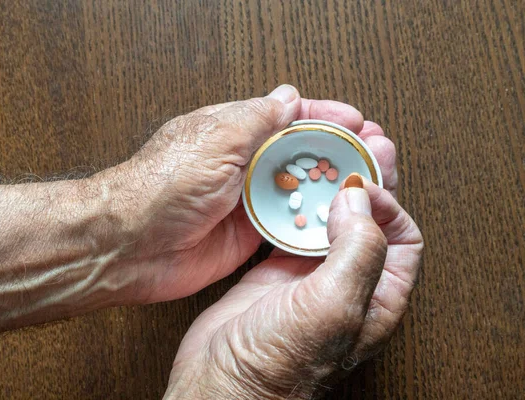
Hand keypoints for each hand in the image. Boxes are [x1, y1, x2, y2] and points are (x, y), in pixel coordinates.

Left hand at [96, 84, 397, 302]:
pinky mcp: (246, 235)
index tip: (357, 120)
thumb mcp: (215, 139)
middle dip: (336, 151)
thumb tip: (288, 97)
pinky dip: (310, 221)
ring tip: (366, 183)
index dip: (323, 117)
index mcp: (231, 132)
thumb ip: (256, 119)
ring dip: (329, 186)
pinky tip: (337, 218)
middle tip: (373, 152)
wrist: (131, 245)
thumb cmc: (162, 186)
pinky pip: (286, 225)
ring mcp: (245, 201)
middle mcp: (241, 165)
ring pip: (297, 189)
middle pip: (299, 154)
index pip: (287, 117)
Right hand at [164, 179, 422, 398]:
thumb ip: (359, 248)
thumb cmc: (282, 362)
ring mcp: (310, 276)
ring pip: (328, 220)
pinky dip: (291, 205)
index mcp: (378, 295)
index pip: (403, 234)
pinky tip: (283, 189)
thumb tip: (360, 196)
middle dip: (363, 183)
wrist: (223, 384)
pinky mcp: (275, 272)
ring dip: (325, 190)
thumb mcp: (336, 304)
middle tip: (353, 147)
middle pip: (367, 220)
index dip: (388, 202)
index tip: (360, 182)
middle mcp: (348, 282)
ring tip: (320, 159)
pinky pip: (291, 228)